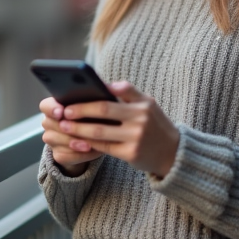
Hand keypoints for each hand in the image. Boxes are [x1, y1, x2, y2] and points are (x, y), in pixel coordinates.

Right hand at [39, 96, 103, 175]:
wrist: (101, 139)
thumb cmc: (101, 116)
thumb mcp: (103, 105)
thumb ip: (101, 96)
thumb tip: (108, 88)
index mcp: (57, 105)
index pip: (45, 105)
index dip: (52, 108)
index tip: (62, 111)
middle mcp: (51, 122)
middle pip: (48, 123)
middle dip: (66, 127)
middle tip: (80, 130)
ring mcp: (53, 138)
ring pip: (54, 140)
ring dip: (72, 142)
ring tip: (89, 144)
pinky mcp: (58, 154)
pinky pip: (62, 155)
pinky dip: (77, 155)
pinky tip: (91, 151)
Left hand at [55, 82, 180, 177]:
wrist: (173, 153)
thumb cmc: (154, 125)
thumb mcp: (148, 105)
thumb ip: (128, 93)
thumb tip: (103, 84)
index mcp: (144, 103)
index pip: (120, 89)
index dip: (100, 88)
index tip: (79, 89)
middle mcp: (141, 118)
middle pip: (104, 110)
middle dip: (81, 110)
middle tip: (65, 110)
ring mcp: (136, 137)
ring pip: (99, 131)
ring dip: (78, 129)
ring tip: (65, 126)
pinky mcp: (130, 154)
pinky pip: (104, 147)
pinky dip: (88, 143)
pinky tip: (77, 140)